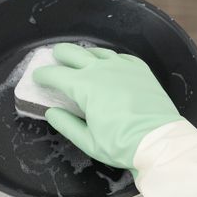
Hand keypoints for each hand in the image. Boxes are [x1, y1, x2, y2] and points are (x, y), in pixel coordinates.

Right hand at [33, 43, 181, 173]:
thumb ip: (66, 125)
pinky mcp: (140, 70)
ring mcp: (123, 67)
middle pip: (74, 53)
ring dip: (85, 53)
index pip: (57, 75)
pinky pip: (120, 57)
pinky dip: (109, 58)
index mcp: (85, 87)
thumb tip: (51, 112)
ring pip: (98, 52)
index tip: (38, 76)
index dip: (44, 75)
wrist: (159, 141)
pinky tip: (109, 63)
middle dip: (61, 54)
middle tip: (55, 57)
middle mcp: (102, 70)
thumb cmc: (121, 144)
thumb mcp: (88, 141)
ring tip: (80, 58)